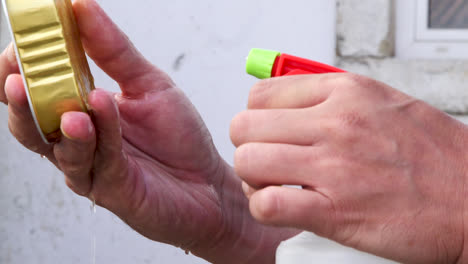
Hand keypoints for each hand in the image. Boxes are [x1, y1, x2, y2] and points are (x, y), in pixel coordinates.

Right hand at [0, 0, 297, 262]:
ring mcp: (92, 169)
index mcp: (83, 114)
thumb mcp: (149, 83)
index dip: (23, 66)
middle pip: (31, 123)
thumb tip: (80, 6)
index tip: (24, 37)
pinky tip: (100, 110)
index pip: (38, 90)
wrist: (208, 183)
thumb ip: (113, 50)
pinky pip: (100, 161)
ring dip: (58, 123)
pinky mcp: (113, 190)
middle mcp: (79, 143)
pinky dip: (100, 135)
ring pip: (59, 148)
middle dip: (22, 98)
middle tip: (19, 71)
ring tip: (70, 104)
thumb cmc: (179, 137)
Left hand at [230, 73, 467, 263]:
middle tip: (266, 162)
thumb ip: (333, 98)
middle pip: (245, 127)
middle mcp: (336, 123)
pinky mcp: (335, 211)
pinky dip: (264, 208)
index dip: (256, 118)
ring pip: (248, 161)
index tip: (269, 134)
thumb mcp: (384, 102)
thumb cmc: (432, 155)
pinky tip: (282, 209)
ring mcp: (334, 166)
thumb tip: (287, 102)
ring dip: (252, 178)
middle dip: (248, 147)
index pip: (260, 95)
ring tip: (273, 186)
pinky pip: (267, 204)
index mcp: (346, 92)